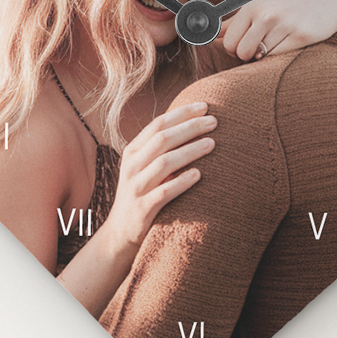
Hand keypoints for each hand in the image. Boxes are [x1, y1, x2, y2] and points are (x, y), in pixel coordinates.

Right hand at [100, 101, 213, 253]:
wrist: (121, 231)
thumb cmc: (143, 194)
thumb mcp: (146, 168)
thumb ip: (162, 150)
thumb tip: (195, 126)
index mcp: (133, 151)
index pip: (158, 124)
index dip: (182, 113)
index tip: (205, 106)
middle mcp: (132, 165)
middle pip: (163, 139)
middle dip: (190, 127)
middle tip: (215, 122)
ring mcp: (136, 187)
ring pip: (164, 162)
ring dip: (190, 151)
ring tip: (212, 144)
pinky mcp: (143, 208)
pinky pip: (164, 192)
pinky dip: (182, 182)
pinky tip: (199, 175)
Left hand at [216, 0, 336, 62]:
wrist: (328, 4)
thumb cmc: (289, 9)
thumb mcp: (262, 8)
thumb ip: (235, 22)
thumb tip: (210, 33)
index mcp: (252, 6)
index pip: (228, 40)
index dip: (234, 49)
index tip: (246, 45)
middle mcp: (265, 13)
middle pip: (239, 51)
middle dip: (247, 56)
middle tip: (261, 49)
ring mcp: (283, 24)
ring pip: (259, 56)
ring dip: (266, 56)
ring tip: (278, 43)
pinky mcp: (300, 35)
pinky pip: (278, 57)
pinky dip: (281, 56)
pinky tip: (290, 44)